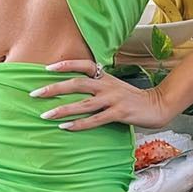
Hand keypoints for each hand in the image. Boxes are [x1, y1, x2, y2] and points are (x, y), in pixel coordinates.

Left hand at [30, 59, 173, 130]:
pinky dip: (79, 124)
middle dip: (53, 88)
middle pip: (76, 83)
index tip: (47, 68)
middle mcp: (107, 86)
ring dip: (62, 109)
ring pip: (82, 103)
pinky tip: (65, 127)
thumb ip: (98, 85)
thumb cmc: (132, 98)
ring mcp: (113, 100)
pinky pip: (95, 119)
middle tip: (34, 94)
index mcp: (106, 77)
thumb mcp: (115, 86)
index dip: (65, 65)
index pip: (84, 65)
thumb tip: (75, 88)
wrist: (158, 106)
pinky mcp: (119, 114)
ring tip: (45, 115)